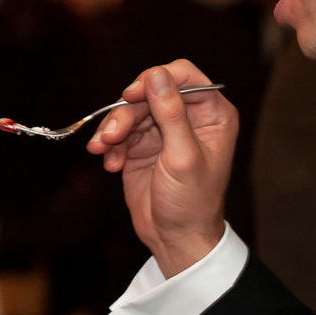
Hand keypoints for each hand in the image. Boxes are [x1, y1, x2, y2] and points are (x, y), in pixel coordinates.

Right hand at [86, 60, 236, 276]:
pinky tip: (111, 165)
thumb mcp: (182, 156)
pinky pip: (121, 132)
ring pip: (131, 111)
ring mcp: (164, 131)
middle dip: (126, 112)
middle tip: (111, 135)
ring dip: (113, 129)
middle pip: (149, 92)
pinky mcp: (143, 146)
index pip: (182, 75)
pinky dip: (111, 146)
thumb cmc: (192, 202)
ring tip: (103, 149)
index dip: (155, 80)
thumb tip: (156, 75)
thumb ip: (170, 113)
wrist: (175, 239)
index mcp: (211, 114)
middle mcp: (188, 117)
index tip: (132, 95)